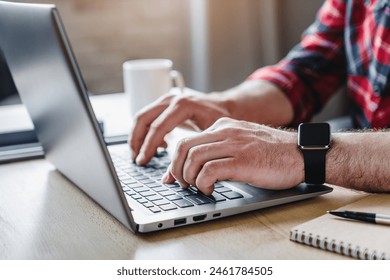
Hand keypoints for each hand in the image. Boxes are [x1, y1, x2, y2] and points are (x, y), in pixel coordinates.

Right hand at [129, 88, 230, 164]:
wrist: (228, 106)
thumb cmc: (221, 121)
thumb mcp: (207, 138)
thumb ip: (188, 155)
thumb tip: (170, 177)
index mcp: (183, 105)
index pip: (157, 127)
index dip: (148, 146)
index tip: (142, 161)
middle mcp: (172, 99)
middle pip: (143, 119)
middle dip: (136, 141)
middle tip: (136, 159)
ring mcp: (167, 99)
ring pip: (142, 117)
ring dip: (138, 137)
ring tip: (141, 155)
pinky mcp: (166, 104)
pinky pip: (148, 117)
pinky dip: (146, 132)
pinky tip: (155, 147)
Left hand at [162, 117, 303, 194]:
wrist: (302, 153)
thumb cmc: (274, 153)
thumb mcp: (242, 142)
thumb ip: (221, 148)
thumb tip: (200, 167)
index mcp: (223, 126)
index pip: (187, 140)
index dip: (175, 161)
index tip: (171, 176)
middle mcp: (225, 131)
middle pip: (183, 146)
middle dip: (176, 168)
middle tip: (181, 183)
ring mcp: (234, 144)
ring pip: (193, 157)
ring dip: (188, 177)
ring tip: (196, 188)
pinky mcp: (243, 160)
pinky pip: (209, 170)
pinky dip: (202, 182)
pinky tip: (209, 189)